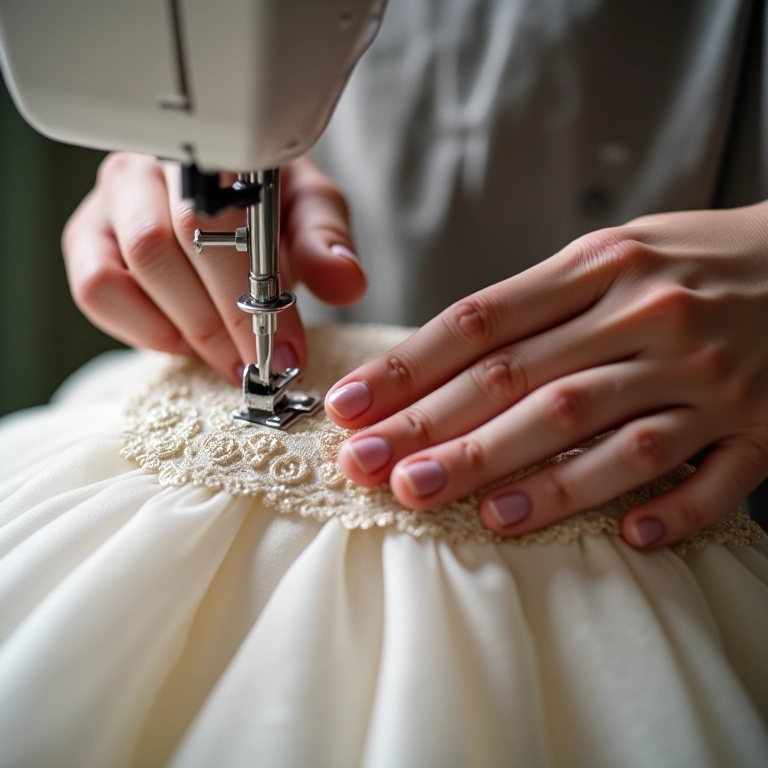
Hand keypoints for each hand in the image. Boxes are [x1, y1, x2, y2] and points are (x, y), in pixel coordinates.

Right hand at [63, 153, 365, 382]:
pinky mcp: (86, 238)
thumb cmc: (269, 203)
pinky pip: (95, 289)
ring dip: (185, 328)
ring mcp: (109, 202)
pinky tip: (182, 341)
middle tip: (259, 366)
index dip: (251, 293)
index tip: (284, 349)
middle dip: (221, 321)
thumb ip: (326, 241)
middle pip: (166, 246)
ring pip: (127, 269)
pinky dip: (140, 327)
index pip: (219, 218)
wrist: (231, 195)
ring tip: (229, 360)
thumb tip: (345, 282)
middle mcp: (147, 168)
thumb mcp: (310, 211)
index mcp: (206, 152)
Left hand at [325, 203, 767, 548]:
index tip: (351, 406)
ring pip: (603, 435)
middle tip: (371, 468)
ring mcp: (706, 379)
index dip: (409, 367)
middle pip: (524, 384)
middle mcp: (648, 319)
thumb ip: (538, 303)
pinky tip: (624, 537)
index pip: (482, 322)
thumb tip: (447, 359)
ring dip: (529, 478)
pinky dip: (669, 511)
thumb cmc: (695, 259)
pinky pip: (712, 479)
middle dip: (438, 431)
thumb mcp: (614, 253)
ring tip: (458, 507)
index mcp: (602, 267)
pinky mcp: (760, 427)